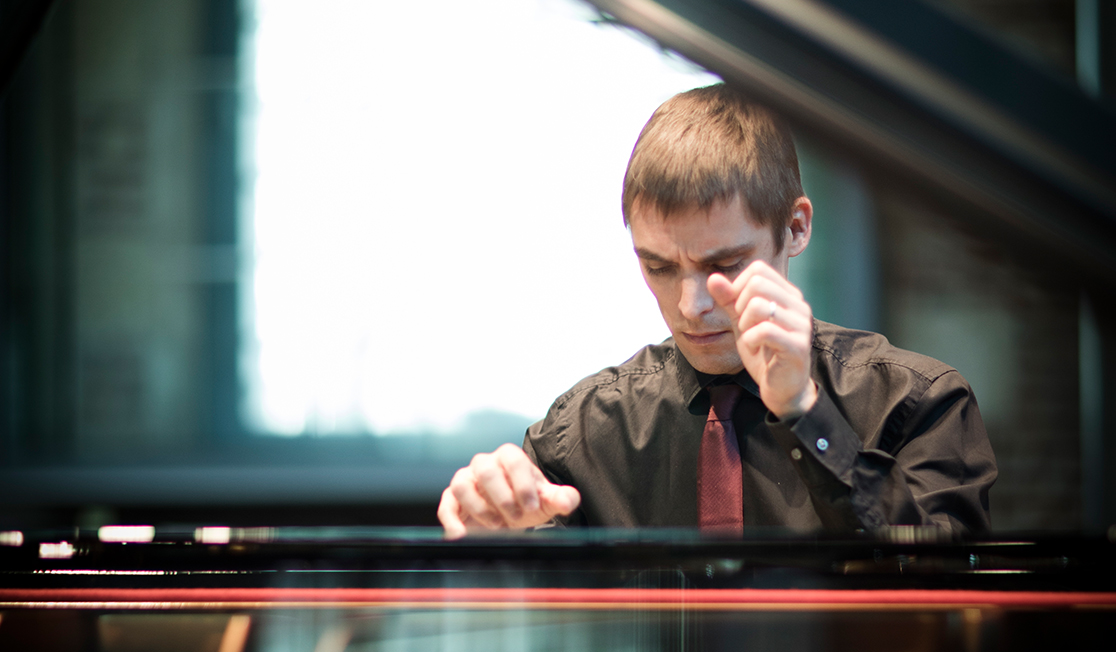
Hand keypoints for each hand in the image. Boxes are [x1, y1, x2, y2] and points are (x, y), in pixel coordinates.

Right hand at [438, 443, 581, 538]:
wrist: (510, 515)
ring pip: (462, 484)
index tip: (533, 506)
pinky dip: (452, 522)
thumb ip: (562, 498)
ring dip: (479, 507)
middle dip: (502, 496)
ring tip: (497, 525)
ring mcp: (466, 480)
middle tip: (516, 517)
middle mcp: (485, 464)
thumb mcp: (547, 501)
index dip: (523, 484)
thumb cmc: (528, 502)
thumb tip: (568, 501)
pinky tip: (464, 535)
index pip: (513, 460)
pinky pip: (446, 505)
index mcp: (509, 458)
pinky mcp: (452, 500)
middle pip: (486, 469)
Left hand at [707, 260, 816, 419]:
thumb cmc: (763, 352)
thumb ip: (729, 299)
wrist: (781, 388)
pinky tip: (754, 349)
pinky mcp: (798, 345)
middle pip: (757, 283)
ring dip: (745, 324)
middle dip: (740, 305)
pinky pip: (764, 331)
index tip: (739, 309)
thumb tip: (712, 277)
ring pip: (759, 305)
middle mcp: (798, 305)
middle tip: (744, 325)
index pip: (758, 269)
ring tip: (750, 337)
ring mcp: (801, 324)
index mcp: (787, 295)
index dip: (738, 286)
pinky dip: (750, 340)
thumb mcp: (741, 322)